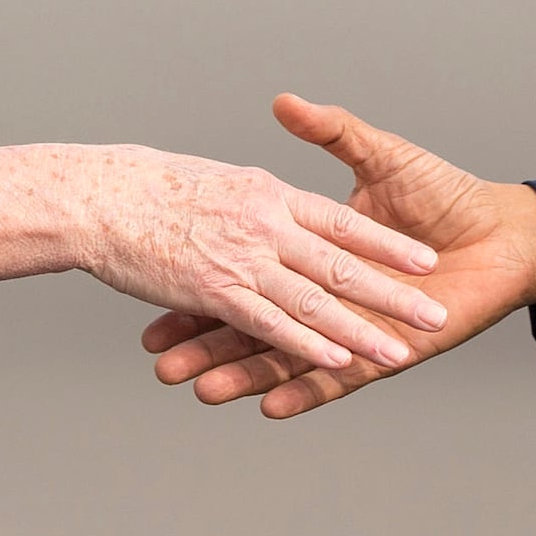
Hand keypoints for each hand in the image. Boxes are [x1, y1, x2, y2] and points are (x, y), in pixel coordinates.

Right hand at [69, 141, 451, 377]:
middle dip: (393, 293)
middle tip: (436, 313)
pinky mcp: (216, 290)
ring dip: (359, 330)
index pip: (340, 222)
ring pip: (315, 300)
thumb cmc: (149, 183)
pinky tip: (338, 360)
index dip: (384, 242)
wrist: (98, 192)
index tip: (423, 259)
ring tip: (401, 350)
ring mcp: (243, 259)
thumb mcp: (217, 175)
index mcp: (269, 194)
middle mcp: (266, 225)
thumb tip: (280, 199)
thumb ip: (252, 192)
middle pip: (343, 263)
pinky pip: (271, 322)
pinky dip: (305, 343)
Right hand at [140, 96, 535, 417]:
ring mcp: (342, 311)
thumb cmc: (447, 188)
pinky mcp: (367, 343)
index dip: (205, 266)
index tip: (167, 263)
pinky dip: (304, 382)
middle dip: (209, 337)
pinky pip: (330, 367)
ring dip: (241, 372)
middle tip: (165, 361)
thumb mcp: (381, 152)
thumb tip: (285, 102)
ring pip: (287, 339)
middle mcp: (316, 268)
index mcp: (307, 222)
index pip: (237, 247)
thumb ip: (332, 130)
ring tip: (200, 391)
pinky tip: (268, 405)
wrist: (508, 237)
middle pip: (248, 301)